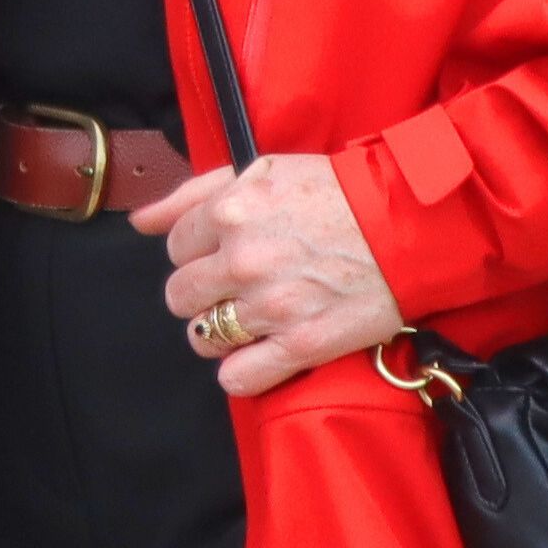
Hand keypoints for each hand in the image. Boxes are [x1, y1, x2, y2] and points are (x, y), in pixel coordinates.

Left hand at [143, 152, 402, 397]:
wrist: (408, 225)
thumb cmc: (338, 192)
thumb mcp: (263, 170)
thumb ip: (194, 192)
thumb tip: (139, 219)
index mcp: (230, 212)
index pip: (174, 247)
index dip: (197, 252)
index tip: (222, 253)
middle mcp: (242, 260)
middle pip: (181, 295)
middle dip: (201, 293)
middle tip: (233, 288)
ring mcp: (270, 306)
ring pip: (203, 337)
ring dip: (219, 331)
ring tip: (250, 320)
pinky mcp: (300, 345)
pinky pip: (238, 378)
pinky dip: (241, 372)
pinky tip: (258, 355)